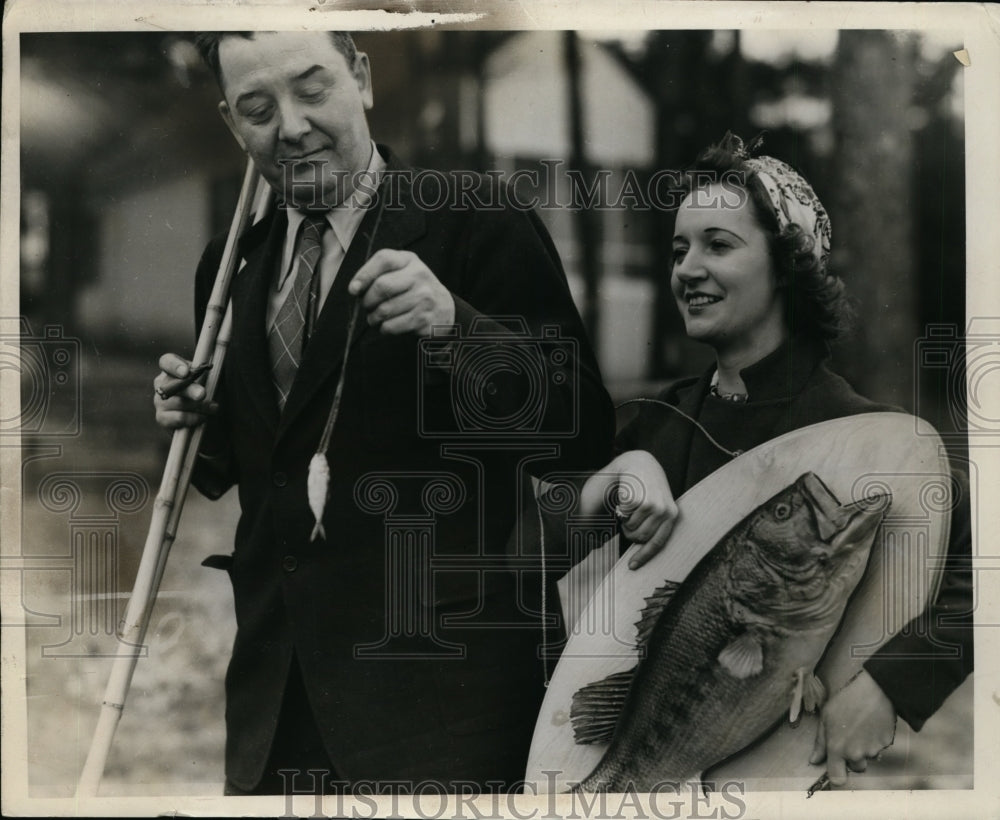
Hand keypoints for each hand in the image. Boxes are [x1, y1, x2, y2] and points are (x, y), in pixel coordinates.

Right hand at [153, 353, 216, 428]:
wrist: (199, 413)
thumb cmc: (204, 390)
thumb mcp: (207, 379)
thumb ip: (205, 373)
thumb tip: (209, 368)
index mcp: (172, 369)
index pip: (167, 361)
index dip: (174, 366)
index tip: (186, 372)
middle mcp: (162, 384)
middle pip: (172, 384)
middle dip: (189, 390)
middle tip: (202, 394)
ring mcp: (159, 401)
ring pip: (177, 403)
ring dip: (199, 406)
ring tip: (213, 408)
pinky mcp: (162, 418)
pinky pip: (177, 418)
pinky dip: (193, 418)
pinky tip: (203, 417)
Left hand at [348, 249, 454, 335]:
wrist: (444, 308)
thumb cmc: (413, 289)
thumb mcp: (401, 272)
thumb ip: (378, 274)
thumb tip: (354, 289)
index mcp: (410, 260)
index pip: (384, 259)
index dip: (364, 274)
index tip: (353, 289)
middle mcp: (420, 276)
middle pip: (381, 286)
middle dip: (367, 300)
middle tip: (367, 306)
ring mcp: (424, 298)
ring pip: (385, 310)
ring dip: (373, 318)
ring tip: (375, 318)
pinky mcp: (424, 319)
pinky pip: (392, 326)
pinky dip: (384, 328)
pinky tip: (386, 326)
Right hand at [579, 450, 678, 569]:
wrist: (639, 462)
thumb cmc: (646, 487)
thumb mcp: (656, 504)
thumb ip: (652, 525)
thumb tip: (638, 550)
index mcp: (672, 515)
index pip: (658, 542)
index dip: (644, 556)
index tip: (631, 566)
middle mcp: (665, 511)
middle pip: (640, 537)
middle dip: (629, 532)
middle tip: (627, 519)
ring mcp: (652, 505)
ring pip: (629, 527)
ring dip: (624, 519)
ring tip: (629, 504)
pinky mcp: (639, 499)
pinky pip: (622, 516)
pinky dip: (619, 508)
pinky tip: (626, 495)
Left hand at [809, 669, 896, 786]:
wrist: (874, 690)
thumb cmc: (845, 701)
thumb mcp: (825, 718)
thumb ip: (820, 743)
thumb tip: (814, 760)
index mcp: (837, 748)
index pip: (837, 778)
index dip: (837, 776)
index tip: (836, 770)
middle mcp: (855, 753)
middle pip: (856, 768)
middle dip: (853, 759)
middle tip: (850, 737)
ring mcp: (872, 750)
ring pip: (868, 758)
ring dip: (865, 749)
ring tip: (860, 727)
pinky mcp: (886, 744)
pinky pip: (879, 748)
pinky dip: (876, 741)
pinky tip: (871, 724)